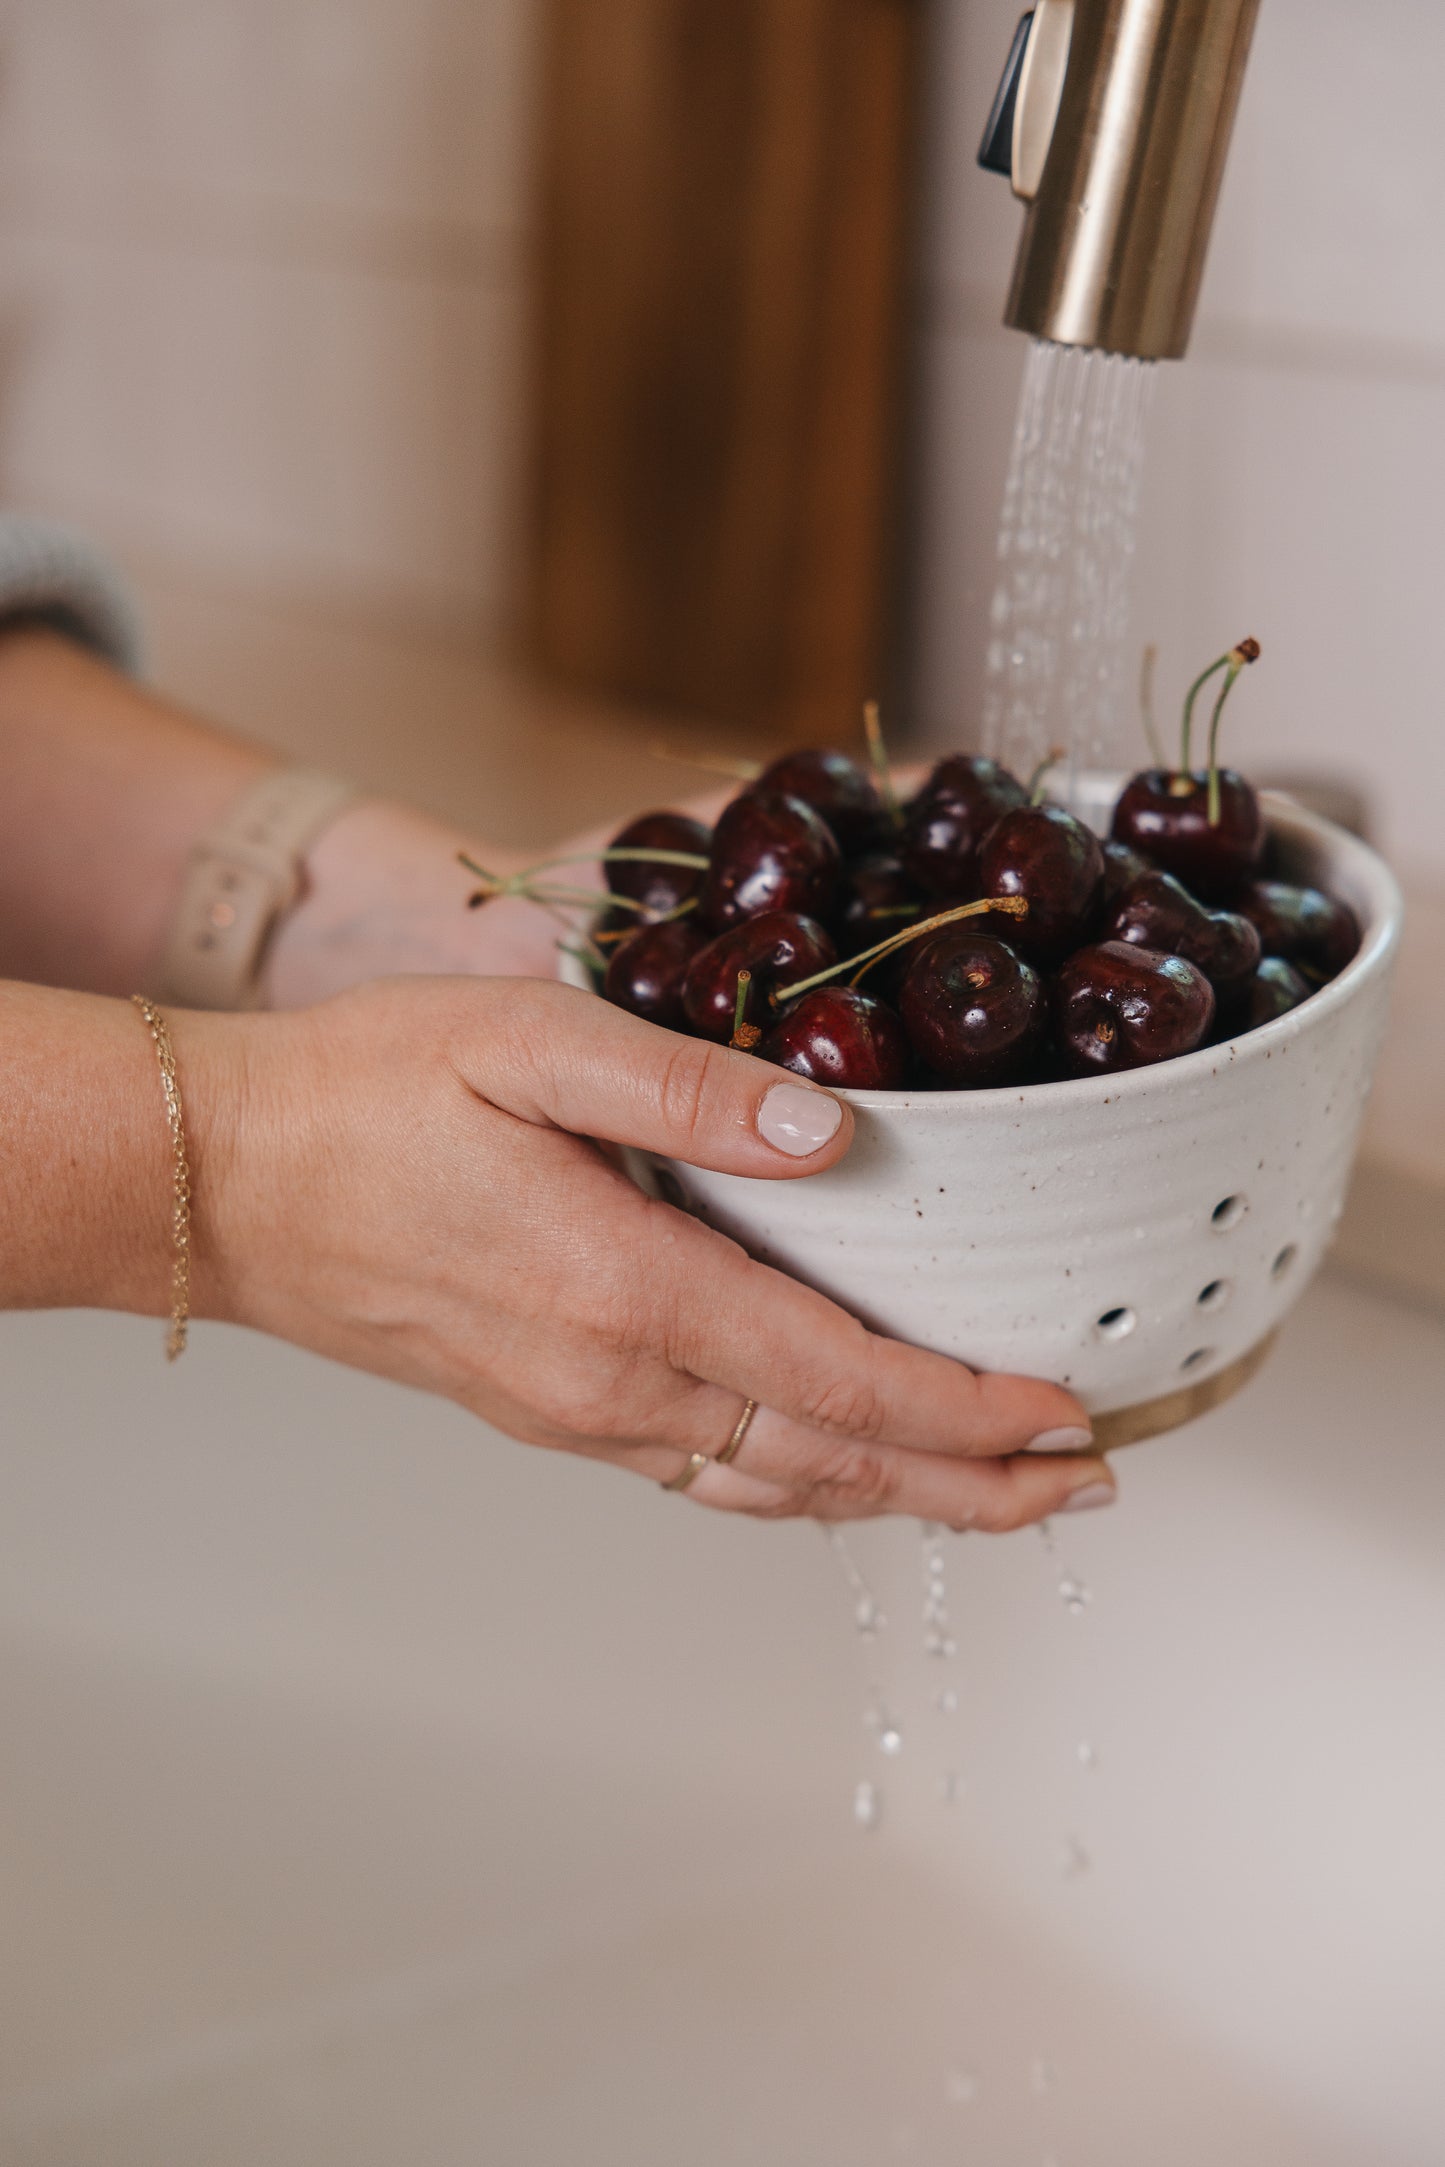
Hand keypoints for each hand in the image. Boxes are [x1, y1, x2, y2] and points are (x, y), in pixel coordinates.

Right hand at [192, 976, 1112, 1526]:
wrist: (226, 1184)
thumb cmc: (363, 1096)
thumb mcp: (525, 1040)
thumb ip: (687, 1087)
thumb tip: (830, 1130)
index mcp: (626, 1293)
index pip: (841, 1381)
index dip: (966, 1409)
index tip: (1063, 1411)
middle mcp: (612, 1384)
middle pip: (830, 1463)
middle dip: (971, 1481)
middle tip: (1084, 1479)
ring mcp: (576, 1414)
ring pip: (772, 1486)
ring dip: (897, 1498)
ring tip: (998, 1496)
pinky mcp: (547, 1411)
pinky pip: (705, 1475)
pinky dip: (801, 1485)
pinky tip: (840, 1473)